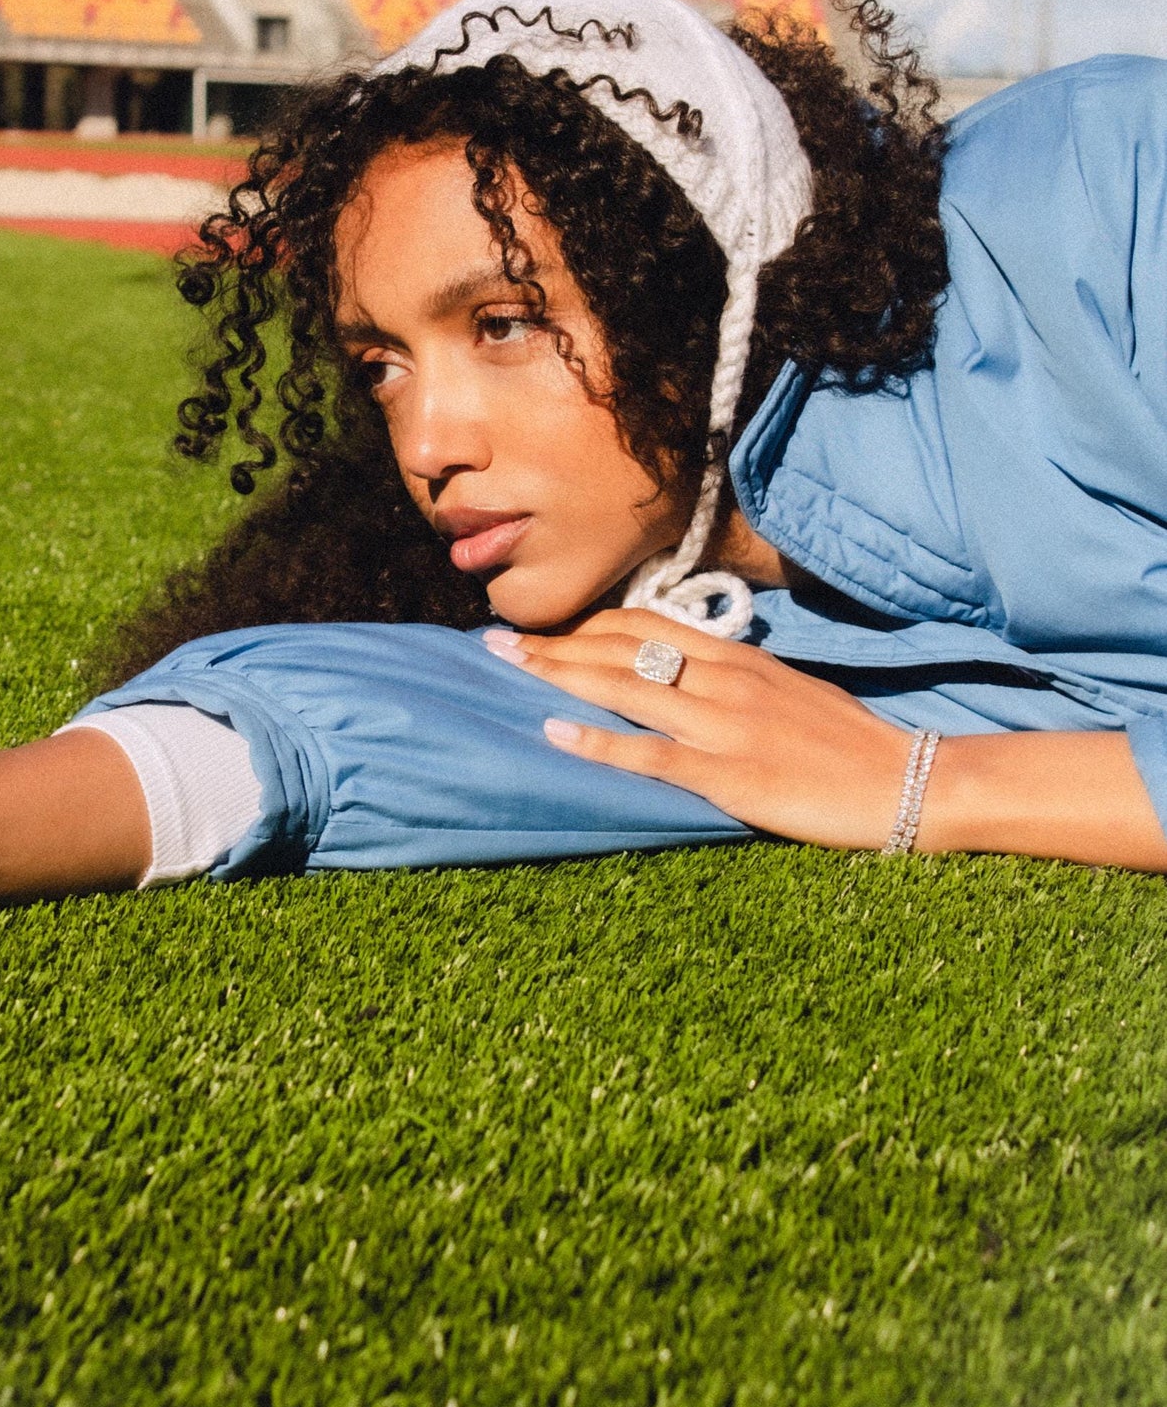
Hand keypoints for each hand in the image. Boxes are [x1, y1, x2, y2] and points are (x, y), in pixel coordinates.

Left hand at [483, 609, 912, 850]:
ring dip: (557, 675)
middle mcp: (724, 681)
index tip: (544, 627)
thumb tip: (690, 672)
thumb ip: (738, 680)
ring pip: (625, 688)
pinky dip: (598, 743)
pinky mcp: (730, 775)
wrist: (910, 782)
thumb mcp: (791, 691)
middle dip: (555, 643)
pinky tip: (553, 732)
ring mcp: (725, 726)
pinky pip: (651, 755)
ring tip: (507, 665)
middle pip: (622, 648)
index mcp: (739, 660)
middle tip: (496, 641)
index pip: (647, 626)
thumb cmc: (853, 743)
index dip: (587, 625)